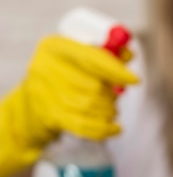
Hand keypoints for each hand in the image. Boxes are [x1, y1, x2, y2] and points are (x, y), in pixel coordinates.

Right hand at [0, 35, 137, 176]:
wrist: (33, 105)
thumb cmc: (64, 77)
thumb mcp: (79, 59)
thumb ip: (106, 55)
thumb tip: (129, 56)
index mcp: (54, 47)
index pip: (91, 58)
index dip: (115, 70)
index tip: (134, 80)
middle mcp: (45, 68)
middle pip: (93, 86)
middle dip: (112, 95)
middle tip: (116, 96)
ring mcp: (44, 94)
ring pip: (91, 106)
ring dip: (109, 110)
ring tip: (111, 109)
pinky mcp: (50, 116)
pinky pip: (84, 126)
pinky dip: (105, 129)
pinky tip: (116, 128)